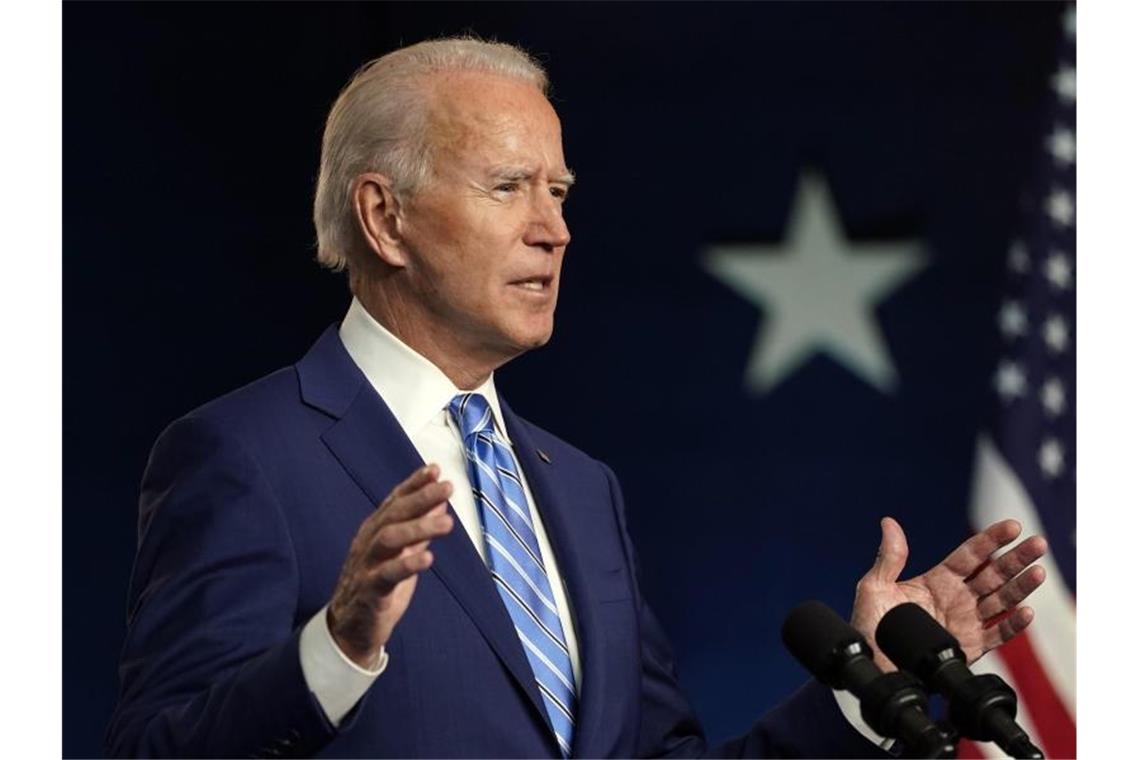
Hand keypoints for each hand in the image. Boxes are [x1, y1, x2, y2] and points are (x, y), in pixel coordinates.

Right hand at [327, 464, 454, 667]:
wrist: (351, 628)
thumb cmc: (378, 585)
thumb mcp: (402, 552)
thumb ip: (418, 527)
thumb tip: (439, 500)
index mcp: (375, 531)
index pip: (395, 501)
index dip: (414, 484)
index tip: (434, 469)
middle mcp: (368, 543)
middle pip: (394, 514)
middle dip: (421, 498)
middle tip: (446, 488)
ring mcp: (366, 566)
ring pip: (389, 539)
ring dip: (419, 528)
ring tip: (447, 522)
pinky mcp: (369, 592)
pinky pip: (386, 575)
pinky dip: (407, 565)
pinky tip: (428, 558)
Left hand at [851, 516, 1046, 669]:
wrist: (871, 665)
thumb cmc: (869, 626)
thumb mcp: (874, 588)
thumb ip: (888, 557)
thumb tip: (888, 523)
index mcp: (937, 580)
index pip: (970, 555)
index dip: (991, 540)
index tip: (1013, 526)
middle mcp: (957, 598)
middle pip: (993, 574)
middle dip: (1016, 559)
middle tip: (1038, 543)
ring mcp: (966, 622)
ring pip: (1001, 601)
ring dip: (1021, 587)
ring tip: (1038, 572)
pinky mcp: (970, 647)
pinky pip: (997, 635)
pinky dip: (1013, 625)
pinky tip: (1026, 612)